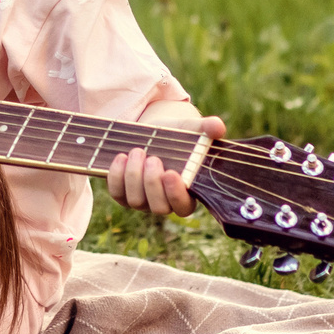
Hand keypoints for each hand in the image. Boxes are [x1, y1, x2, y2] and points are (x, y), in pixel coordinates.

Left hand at [107, 116, 224, 216]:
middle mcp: (164, 202)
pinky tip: (121, 157)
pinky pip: (117, 194)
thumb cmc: (176, 134)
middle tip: (152, 158)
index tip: (171, 173)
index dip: (176, 195)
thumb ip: (207, 128)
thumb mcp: (191, 128)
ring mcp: (143, 200)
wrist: (151, 132)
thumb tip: (217, 126)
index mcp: (187, 193)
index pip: (183, 207)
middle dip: (153, 183)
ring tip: (138, 151)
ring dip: (134, 176)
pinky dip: (116, 176)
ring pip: (136, 201)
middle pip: (159, 207)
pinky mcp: (123, 194)